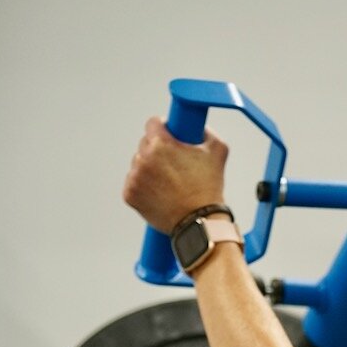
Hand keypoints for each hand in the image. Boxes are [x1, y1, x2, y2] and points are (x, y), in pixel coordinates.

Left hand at [123, 117, 228, 234]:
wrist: (200, 224)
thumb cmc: (209, 189)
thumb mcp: (217, 152)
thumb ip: (206, 132)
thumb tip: (198, 127)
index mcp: (160, 143)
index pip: (153, 123)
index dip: (164, 128)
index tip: (170, 137)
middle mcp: (143, 158)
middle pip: (144, 144)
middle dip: (157, 151)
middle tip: (173, 166)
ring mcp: (134, 178)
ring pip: (138, 165)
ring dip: (149, 170)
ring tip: (168, 185)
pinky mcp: (129, 195)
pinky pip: (133, 184)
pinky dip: (143, 189)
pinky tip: (159, 195)